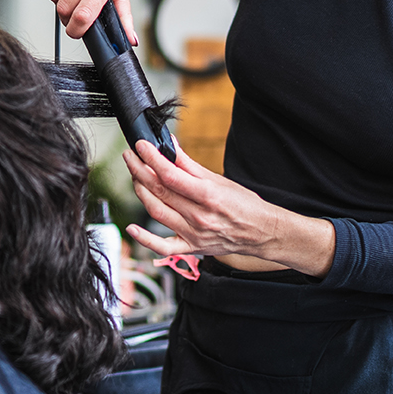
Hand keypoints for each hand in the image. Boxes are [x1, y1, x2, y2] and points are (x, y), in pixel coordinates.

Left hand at [123, 140, 334, 276]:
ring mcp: (194, 234)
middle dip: (140, 171)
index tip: (141, 145)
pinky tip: (132, 228)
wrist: (262, 233)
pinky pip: (164, 248)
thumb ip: (190, 165)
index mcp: (208, 195)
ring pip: (157, 213)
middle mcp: (199, 217)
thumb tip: (170, 146)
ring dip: (141, 193)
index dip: (152, 158)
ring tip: (135, 176)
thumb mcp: (219, 180)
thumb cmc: (244, 204)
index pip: (171, 175)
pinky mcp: (191, 248)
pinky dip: (146, 240)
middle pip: (160, 191)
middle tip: (131, 156)